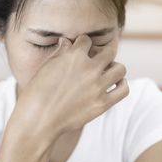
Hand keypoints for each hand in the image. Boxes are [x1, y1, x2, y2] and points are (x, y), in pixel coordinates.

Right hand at [8, 34, 128, 142]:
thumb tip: (67, 41)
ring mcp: (98, 87)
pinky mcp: (103, 103)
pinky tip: (115, 84)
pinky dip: (122, 85)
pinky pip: (123, 89)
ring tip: (107, 72)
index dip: (82, 44)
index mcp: (74, 56)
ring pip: (120, 68)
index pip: (87, 40)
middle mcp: (89, 69)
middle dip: (102, 53)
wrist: (38, 120)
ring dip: (114, 68)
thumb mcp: (46, 67)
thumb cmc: (37, 93)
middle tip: (96, 60)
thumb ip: (61, 53)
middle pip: (108, 52)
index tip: (80, 50)